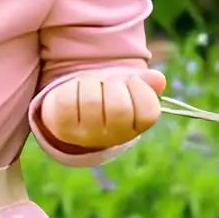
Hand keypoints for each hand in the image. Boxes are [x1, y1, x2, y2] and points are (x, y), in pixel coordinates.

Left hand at [38, 68, 165, 150]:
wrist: (75, 107)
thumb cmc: (109, 94)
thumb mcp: (131, 86)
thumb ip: (147, 83)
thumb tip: (157, 79)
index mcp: (134, 127)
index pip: (148, 114)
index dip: (141, 89)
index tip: (132, 81)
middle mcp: (111, 137)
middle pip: (119, 109)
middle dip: (114, 86)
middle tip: (108, 83)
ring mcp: (84, 136)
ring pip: (91, 102)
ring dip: (92, 84)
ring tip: (92, 85)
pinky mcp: (61, 127)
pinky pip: (67, 101)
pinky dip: (72, 87)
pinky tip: (76, 89)